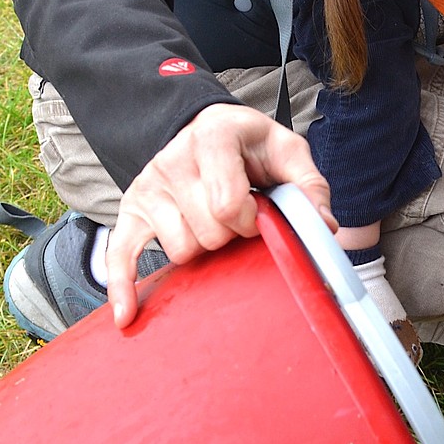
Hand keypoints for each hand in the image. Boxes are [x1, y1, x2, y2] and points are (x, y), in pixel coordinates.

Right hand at [105, 103, 333, 327]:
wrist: (208, 127)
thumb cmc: (251, 144)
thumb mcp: (287, 151)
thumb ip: (309, 186)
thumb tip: (323, 226)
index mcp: (214, 137)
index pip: (228, 204)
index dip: (252, 222)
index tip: (259, 215)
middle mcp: (173, 159)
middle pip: (207, 233)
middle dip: (232, 236)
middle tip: (239, 217)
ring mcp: (149, 186)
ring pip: (180, 250)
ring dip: (204, 248)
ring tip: (213, 223)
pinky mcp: (132, 209)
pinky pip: (120, 253)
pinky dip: (123, 286)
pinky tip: (128, 316)